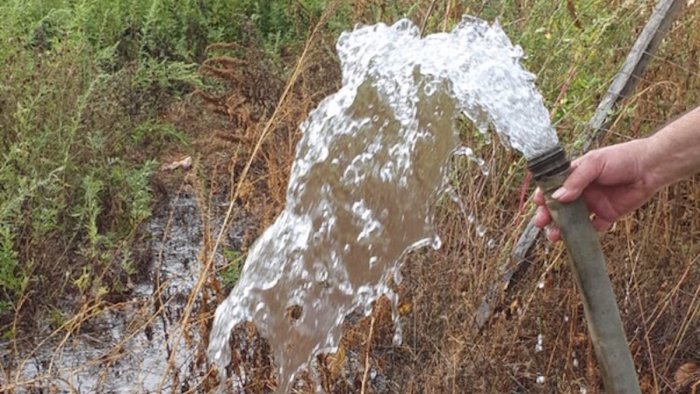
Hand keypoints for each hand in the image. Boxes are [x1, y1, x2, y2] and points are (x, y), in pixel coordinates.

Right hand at [533, 138, 658, 241]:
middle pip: (560, 206)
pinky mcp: (607, 215)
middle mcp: (582, 191)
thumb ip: (576, 180)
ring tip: (555, 236)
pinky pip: (594, 228)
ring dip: (562, 228)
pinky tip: (579, 238)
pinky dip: (586, 235)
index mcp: (574, 175)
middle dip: (548, 215)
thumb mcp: (594, 163)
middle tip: (541, 223)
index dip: (544, 195)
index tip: (538, 203)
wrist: (650, 167)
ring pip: (573, 220)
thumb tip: (558, 197)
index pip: (553, 187)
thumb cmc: (621, 158)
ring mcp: (594, 204)